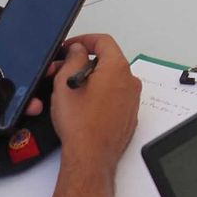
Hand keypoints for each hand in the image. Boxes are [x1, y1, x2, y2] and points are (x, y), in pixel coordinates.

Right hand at [49, 35, 140, 173]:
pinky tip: (83, 106)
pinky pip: (114, 96)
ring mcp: (132, 100)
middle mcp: (130, 82)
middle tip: (64, 71)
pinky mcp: (129, 115)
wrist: (91, 156)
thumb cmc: (80, 124)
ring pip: (110, 79)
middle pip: (107, 60)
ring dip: (91, 79)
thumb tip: (78, 50)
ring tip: (71, 91)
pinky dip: (100, 95)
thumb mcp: (67, 82)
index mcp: (117, 68)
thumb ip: (73, 58)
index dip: (84, 40)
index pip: (103, 41)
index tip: (70, 47)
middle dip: (84, 62)